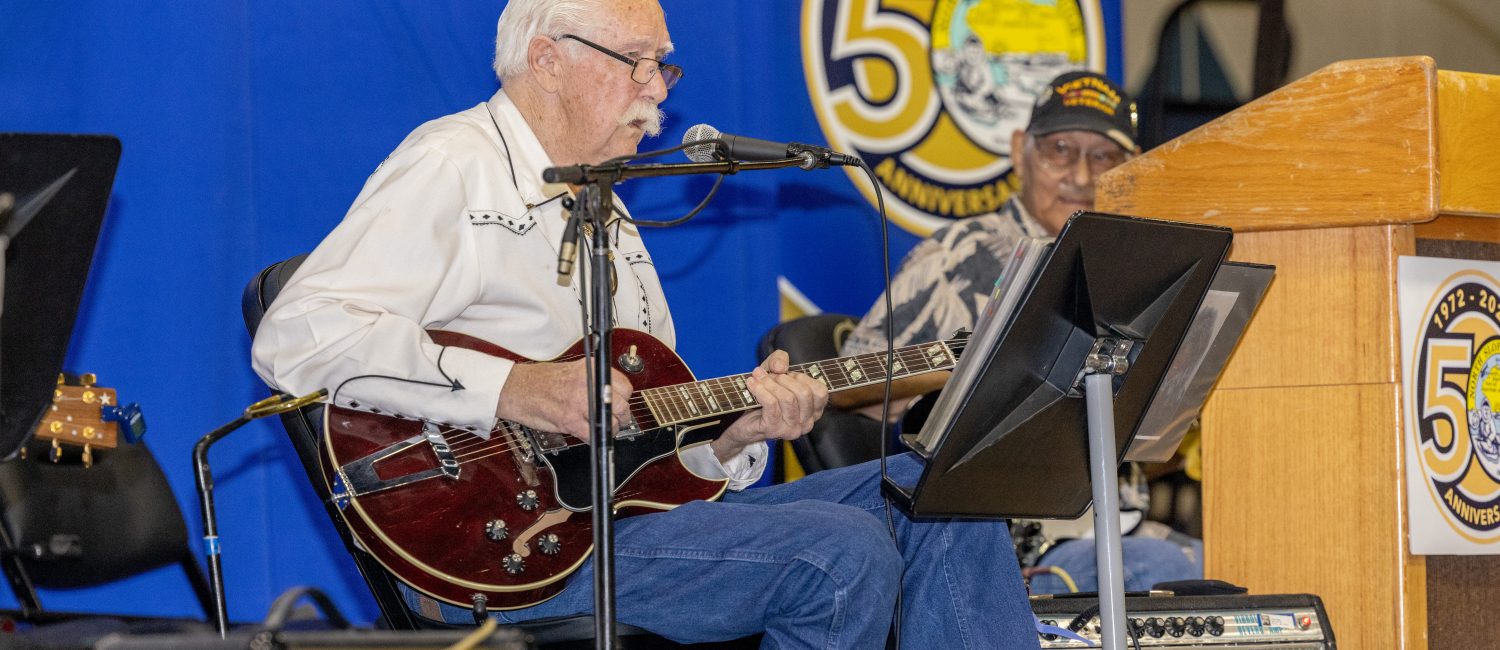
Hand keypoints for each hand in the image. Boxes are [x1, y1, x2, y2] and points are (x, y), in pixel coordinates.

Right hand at [496, 359, 633, 441]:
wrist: (515, 388)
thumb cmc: (539, 381)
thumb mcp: (573, 371)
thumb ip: (593, 382)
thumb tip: (613, 396)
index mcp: (590, 369)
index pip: (624, 385)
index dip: (624, 399)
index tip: (621, 405)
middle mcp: (587, 383)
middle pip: (621, 404)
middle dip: (621, 417)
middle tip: (616, 421)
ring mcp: (579, 401)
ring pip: (610, 421)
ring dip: (609, 429)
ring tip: (602, 429)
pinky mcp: (569, 419)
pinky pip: (592, 434)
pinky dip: (593, 438)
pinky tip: (587, 434)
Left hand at [711, 350, 828, 462]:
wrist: (742, 421)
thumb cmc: (764, 396)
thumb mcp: (774, 371)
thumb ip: (780, 360)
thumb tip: (781, 367)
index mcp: (813, 411)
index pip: (820, 391)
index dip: (802, 378)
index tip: (785, 374)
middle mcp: (806, 423)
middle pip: (804, 393)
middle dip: (784, 378)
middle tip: (768, 374)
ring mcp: (791, 429)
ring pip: (788, 398)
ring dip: (769, 383)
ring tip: (757, 376)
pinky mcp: (774, 430)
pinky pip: (772, 404)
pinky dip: (760, 390)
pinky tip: (751, 383)